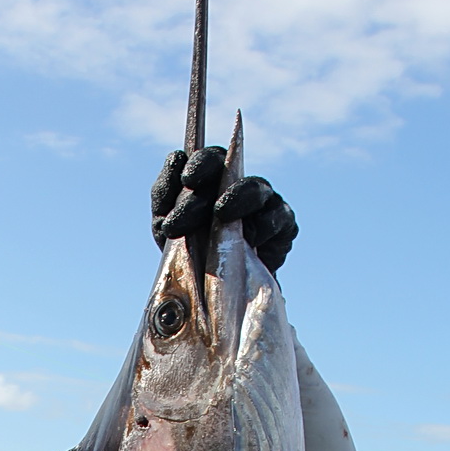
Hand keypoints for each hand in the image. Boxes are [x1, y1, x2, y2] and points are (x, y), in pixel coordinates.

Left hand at [151, 150, 297, 273]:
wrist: (215, 292)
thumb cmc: (188, 251)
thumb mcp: (165, 223)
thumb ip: (164, 192)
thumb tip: (177, 158)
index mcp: (215, 179)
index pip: (212, 158)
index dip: (201, 164)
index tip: (188, 180)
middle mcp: (242, 185)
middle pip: (234, 172)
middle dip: (211, 192)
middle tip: (188, 215)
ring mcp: (266, 203)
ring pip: (258, 190)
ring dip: (238, 199)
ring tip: (221, 216)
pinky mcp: (284, 227)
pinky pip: (278, 219)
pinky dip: (262, 227)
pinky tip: (248, 240)